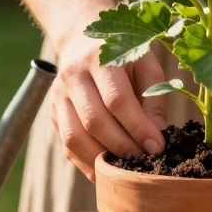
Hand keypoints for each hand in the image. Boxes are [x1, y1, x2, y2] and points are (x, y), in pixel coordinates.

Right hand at [51, 34, 167, 180]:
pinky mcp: (53, 113)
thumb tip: (157, 136)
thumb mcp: (146, 63)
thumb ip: (155, 97)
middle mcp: (73, 76)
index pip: (116, 99)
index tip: (157, 147)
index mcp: (99, 58)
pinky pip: (66, 145)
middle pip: (94, 121)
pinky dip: (86, 163)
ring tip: (125, 169)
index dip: (138, 127)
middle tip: (144, 162)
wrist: (81, 39)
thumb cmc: (123, 54)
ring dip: (102, 159)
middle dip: (122, 146)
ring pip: (74, 137)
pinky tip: (106, 172)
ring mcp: (58, 96)